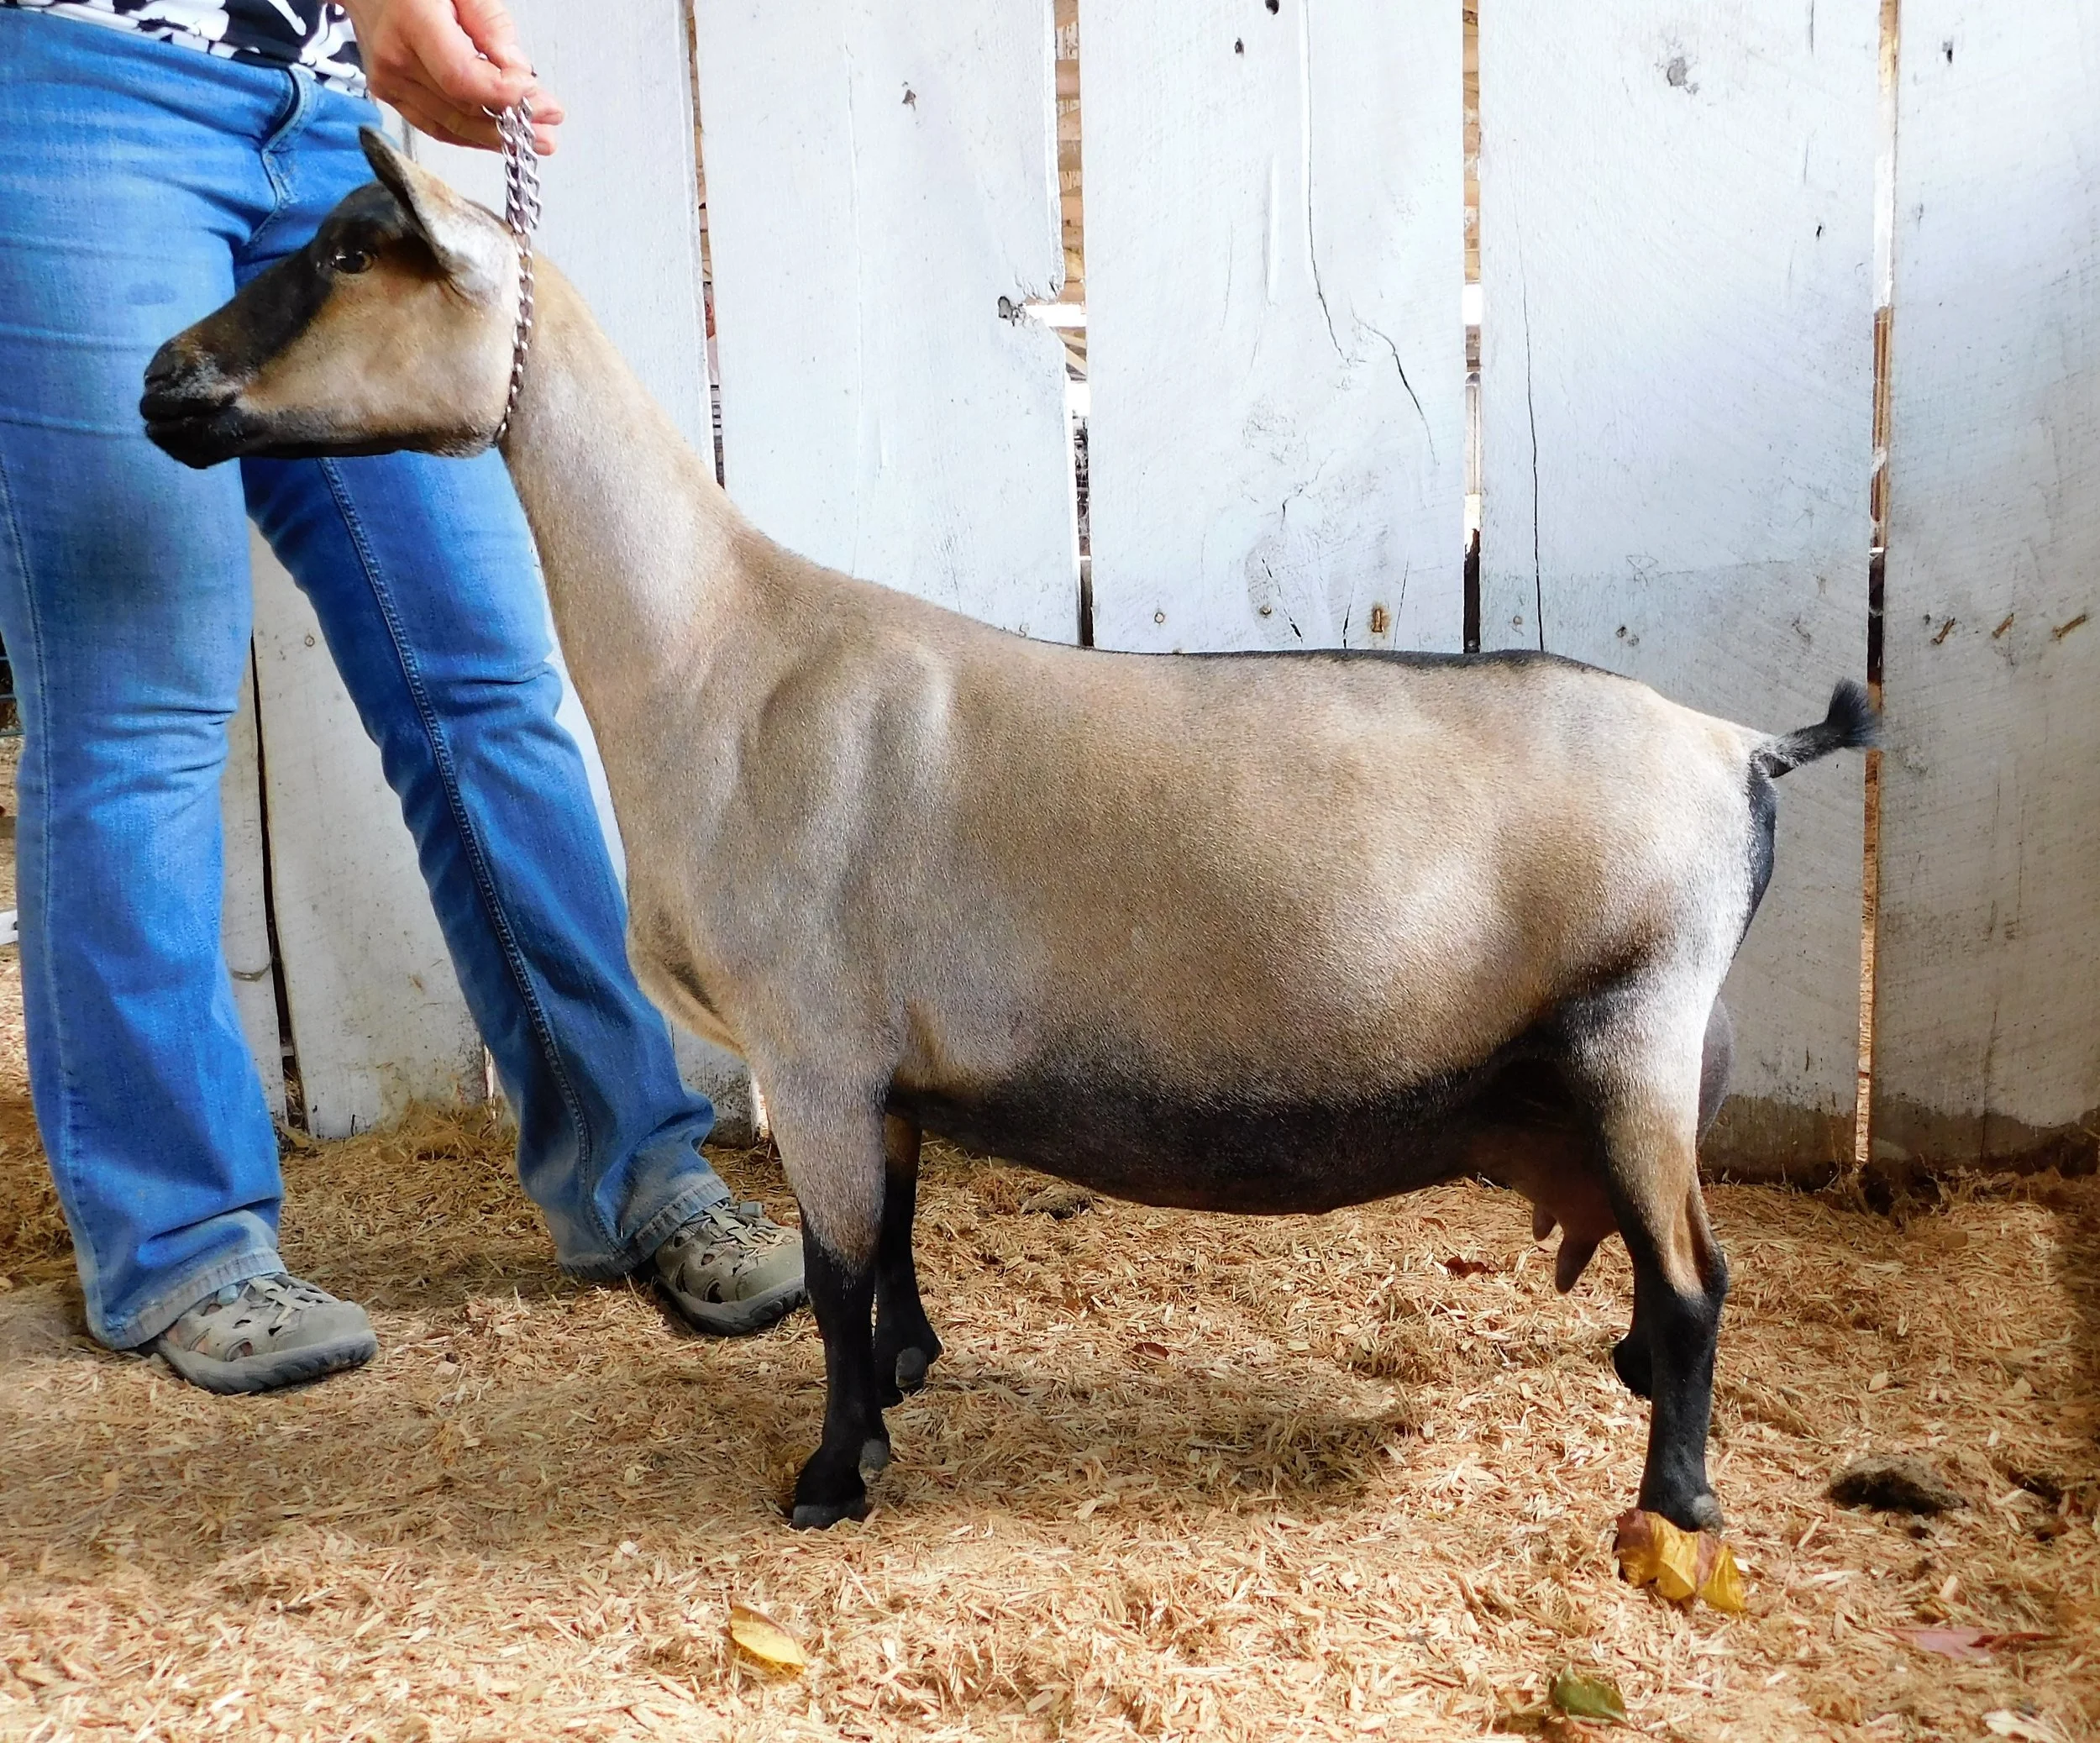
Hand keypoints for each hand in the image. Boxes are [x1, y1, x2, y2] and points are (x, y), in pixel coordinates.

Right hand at [340, 0, 563, 152]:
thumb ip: (491, 26)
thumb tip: (518, 71)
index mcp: (412, 22)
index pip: (462, 78)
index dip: (503, 94)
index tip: (536, 94)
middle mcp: (395, 59)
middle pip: (462, 108)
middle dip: (512, 121)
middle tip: (549, 128)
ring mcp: (389, 83)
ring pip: (454, 125)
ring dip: (497, 137)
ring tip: (534, 140)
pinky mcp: (391, 96)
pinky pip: (437, 127)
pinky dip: (472, 136)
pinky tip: (499, 138)